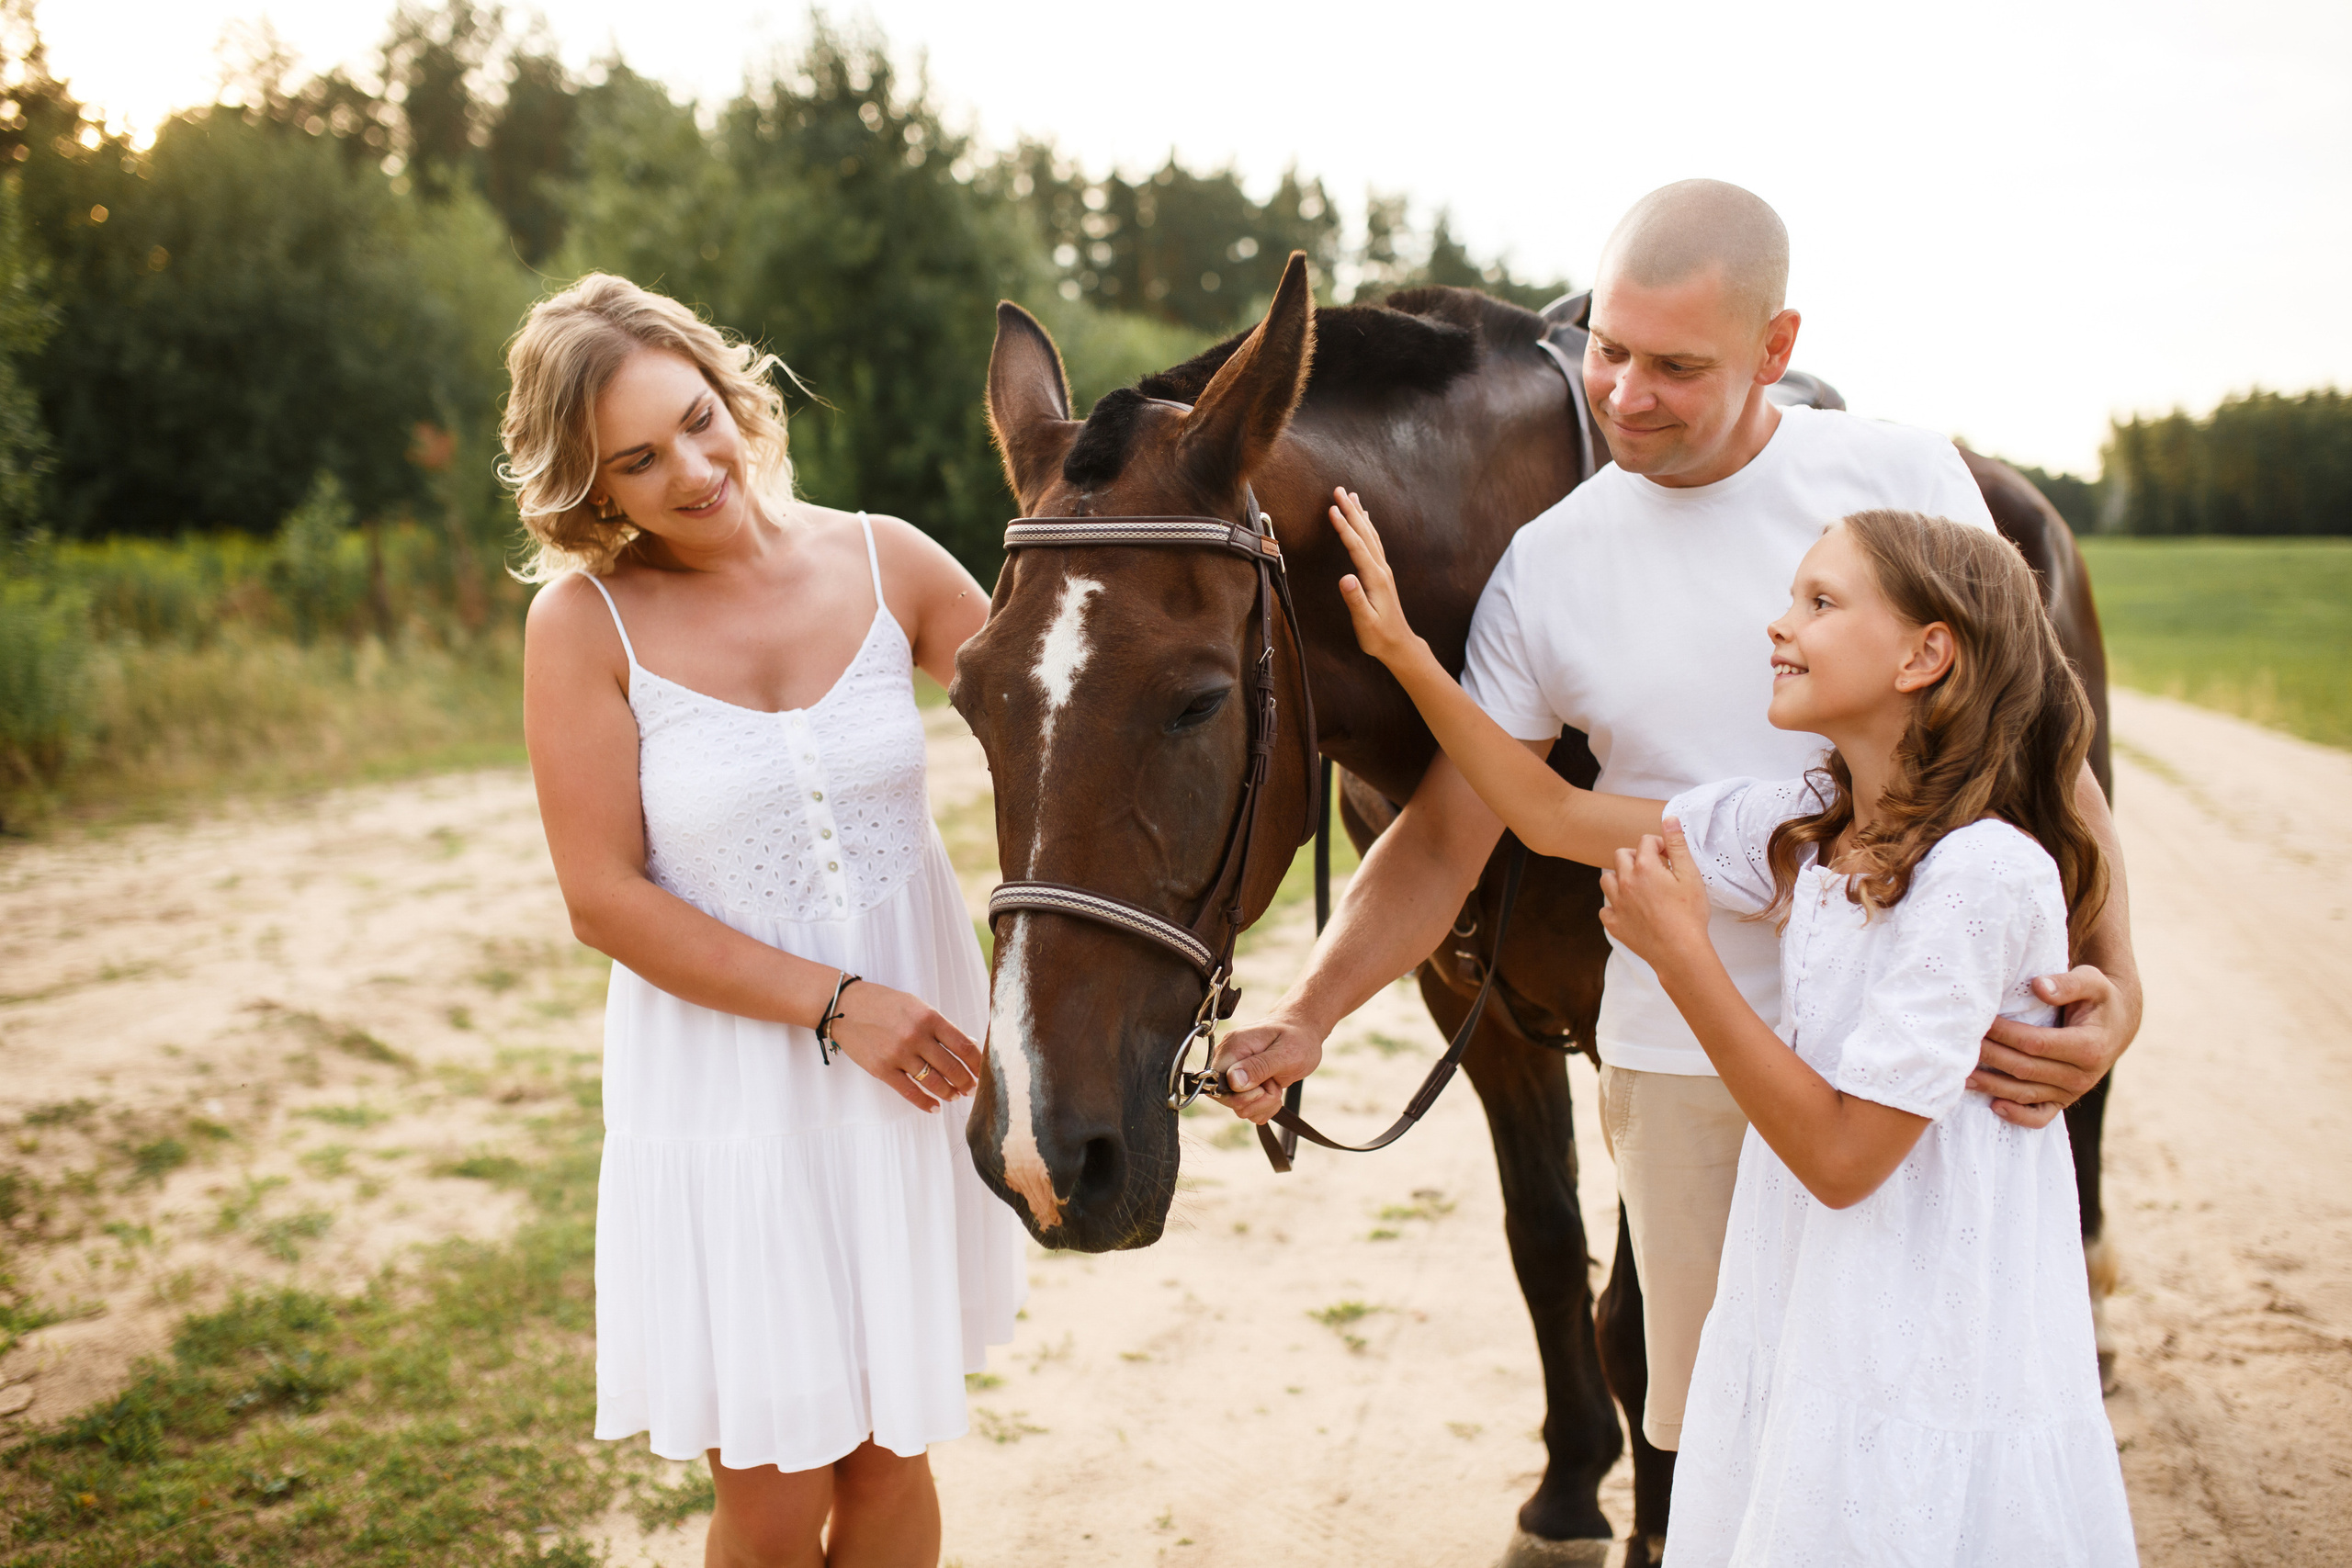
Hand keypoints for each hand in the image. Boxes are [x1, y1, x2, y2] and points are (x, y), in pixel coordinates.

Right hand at [827, 981, 982, 1111]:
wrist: (845, 1006)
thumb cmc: (884, 1004)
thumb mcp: (916, 1005)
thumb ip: (940, 1026)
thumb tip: (967, 1045)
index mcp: (928, 1017)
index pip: (963, 1045)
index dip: (977, 1062)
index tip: (984, 1071)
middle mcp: (916, 1036)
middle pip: (951, 1067)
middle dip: (966, 1081)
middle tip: (972, 1089)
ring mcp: (898, 1054)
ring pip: (934, 1082)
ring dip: (949, 1093)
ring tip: (956, 1096)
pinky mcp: (882, 1070)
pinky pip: (910, 1092)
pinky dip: (925, 1103)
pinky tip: (935, 1107)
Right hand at [1207, 1017, 1325, 1124]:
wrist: (1304, 1033)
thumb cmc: (1297, 1038)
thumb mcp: (1285, 1053)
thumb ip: (1258, 1067)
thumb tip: (1233, 1081)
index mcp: (1233, 1047)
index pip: (1216, 1082)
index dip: (1238, 1095)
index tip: (1262, 1088)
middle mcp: (1228, 1059)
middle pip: (1225, 1098)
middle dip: (1255, 1100)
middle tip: (1273, 1083)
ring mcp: (1234, 1073)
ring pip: (1238, 1107)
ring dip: (1263, 1103)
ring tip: (1275, 1083)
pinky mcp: (1243, 1084)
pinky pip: (1247, 1108)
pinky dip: (1264, 1106)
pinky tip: (1274, 1090)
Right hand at [1329, 488, 1422, 668]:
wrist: (1399, 644)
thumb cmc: (1378, 636)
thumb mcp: (1365, 622)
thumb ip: (1355, 599)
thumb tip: (1344, 578)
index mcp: (1375, 578)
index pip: (1357, 547)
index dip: (1344, 527)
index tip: (1331, 509)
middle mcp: (1381, 569)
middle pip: (1365, 533)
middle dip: (1351, 511)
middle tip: (1338, 490)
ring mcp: (1383, 570)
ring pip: (1370, 534)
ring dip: (1359, 514)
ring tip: (1350, 496)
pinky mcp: (1382, 573)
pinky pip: (1374, 542)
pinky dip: (1367, 526)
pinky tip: (1365, 519)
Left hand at [1598, 818, 1712, 969]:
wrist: (1679, 952)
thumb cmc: (1689, 914)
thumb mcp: (1690, 875)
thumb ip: (1677, 845)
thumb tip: (1669, 819)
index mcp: (1644, 867)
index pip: (1645, 841)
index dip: (1659, 845)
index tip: (1669, 856)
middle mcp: (1625, 882)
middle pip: (1621, 855)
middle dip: (1637, 856)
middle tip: (1655, 869)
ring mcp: (1617, 903)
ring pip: (1607, 879)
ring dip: (1620, 878)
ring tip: (1639, 886)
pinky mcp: (1614, 923)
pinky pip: (1606, 908)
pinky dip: (1615, 906)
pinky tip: (1630, 910)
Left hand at [1968, 964, 2133, 1126]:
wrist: (2118, 1025)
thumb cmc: (2099, 998)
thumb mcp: (2092, 982)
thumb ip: (2067, 984)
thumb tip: (2038, 986)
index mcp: (2088, 1047)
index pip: (2035, 1043)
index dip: (2004, 1034)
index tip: (1980, 1021)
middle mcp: (2082, 1075)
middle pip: (2024, 1069)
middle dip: (1990, 1057)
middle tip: (1960, 1046)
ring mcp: (2073, 1092)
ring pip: (2026, 1094)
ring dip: (1992, 1086)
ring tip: (1961, 1076)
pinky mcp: (2065, 1100)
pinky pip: (2040, 1116)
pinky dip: (2018, 1116)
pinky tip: (1993, 1105)